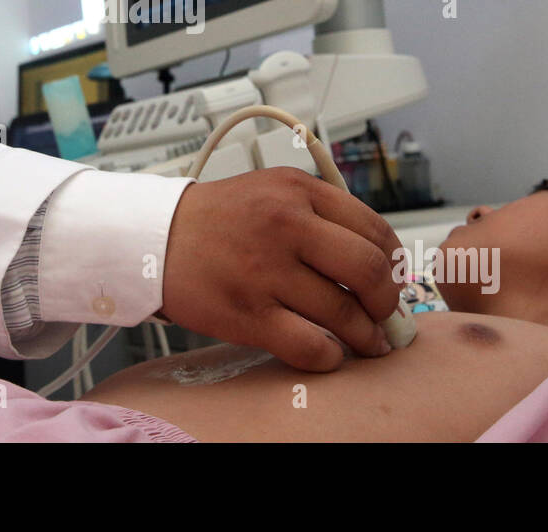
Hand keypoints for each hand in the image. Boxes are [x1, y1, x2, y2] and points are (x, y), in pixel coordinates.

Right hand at [159, 167, 405, 371]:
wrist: (154, 237)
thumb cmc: (217, 220)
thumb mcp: (272, 190)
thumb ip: (322, 214)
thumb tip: (378, 262)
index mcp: (298, 191)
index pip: (374, 229)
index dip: (393, 263)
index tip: (391, 281)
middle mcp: (286, 225)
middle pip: (370, 270)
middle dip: (387, 301)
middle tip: (383, 314)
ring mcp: (266, 271)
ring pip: (345, 313)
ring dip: (365, 336)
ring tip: (366, 341)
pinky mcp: (248, 313)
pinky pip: (311, 346)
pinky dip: (330, 356)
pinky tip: (328, 352)